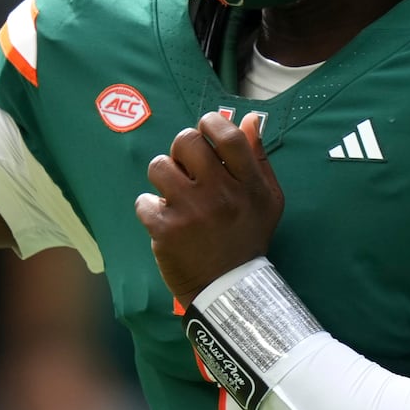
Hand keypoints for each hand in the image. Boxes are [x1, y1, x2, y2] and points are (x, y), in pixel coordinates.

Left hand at [135, 112, 282, 307]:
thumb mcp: (265, 199)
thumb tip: (250, 120)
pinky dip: (150, 208)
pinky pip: (144, 200)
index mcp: (249, 185)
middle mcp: (221, 194)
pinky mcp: (166, 229)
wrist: (227, 289)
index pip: (227, 136)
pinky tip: (164, 219)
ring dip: (163, 176)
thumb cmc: (246, 237)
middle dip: (181, 149)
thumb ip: (258, 158)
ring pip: (159, 166)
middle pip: (187, 141)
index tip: (205, 129)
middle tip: (186, 166)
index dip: (211, 123)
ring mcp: (191, 211)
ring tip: (173, 193)